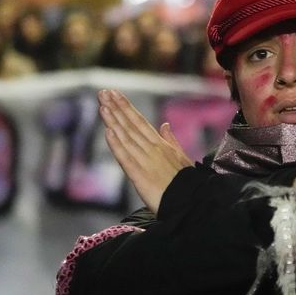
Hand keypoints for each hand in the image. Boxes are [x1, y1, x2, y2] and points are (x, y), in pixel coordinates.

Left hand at [98, 89, 192, 213]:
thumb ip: (171, 140)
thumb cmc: (187, 181)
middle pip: (131, 125)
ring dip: (114, 121)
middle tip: (104, 92)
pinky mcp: (140, 176)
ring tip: (103, 106)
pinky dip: (116, 145)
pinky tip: (108, 132)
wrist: (192, 202)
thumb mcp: (181, 157)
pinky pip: (126, 158)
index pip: (141, 122)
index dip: (127, 108)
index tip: (115, 94)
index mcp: (162, 145)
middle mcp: (153, 149)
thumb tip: (164, 124)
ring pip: (126, 138)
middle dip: (117, 108)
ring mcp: (146, 161)